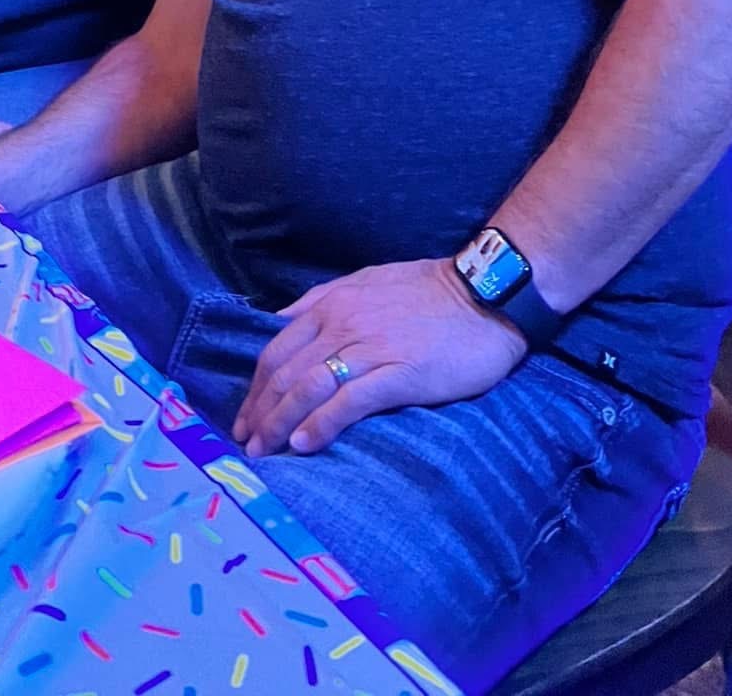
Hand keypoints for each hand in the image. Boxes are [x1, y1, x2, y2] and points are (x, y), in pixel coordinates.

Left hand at [233, 258, 525, 459]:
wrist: (485, 295)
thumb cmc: (427, 291)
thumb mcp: (365, 281)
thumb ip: (322, 300)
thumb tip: (281, 321)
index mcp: (332, 304)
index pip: (278, 350)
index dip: (257, 387)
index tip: (247, 416)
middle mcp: (343, 324)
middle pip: (287, 373)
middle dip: (261, 411)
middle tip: (248, 443)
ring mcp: (371, 348)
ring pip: (311, 387)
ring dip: (282, 422)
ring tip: (268, 450)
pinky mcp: (401, 373)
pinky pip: (351, 400)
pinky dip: (323, 423)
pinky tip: (307, 444)